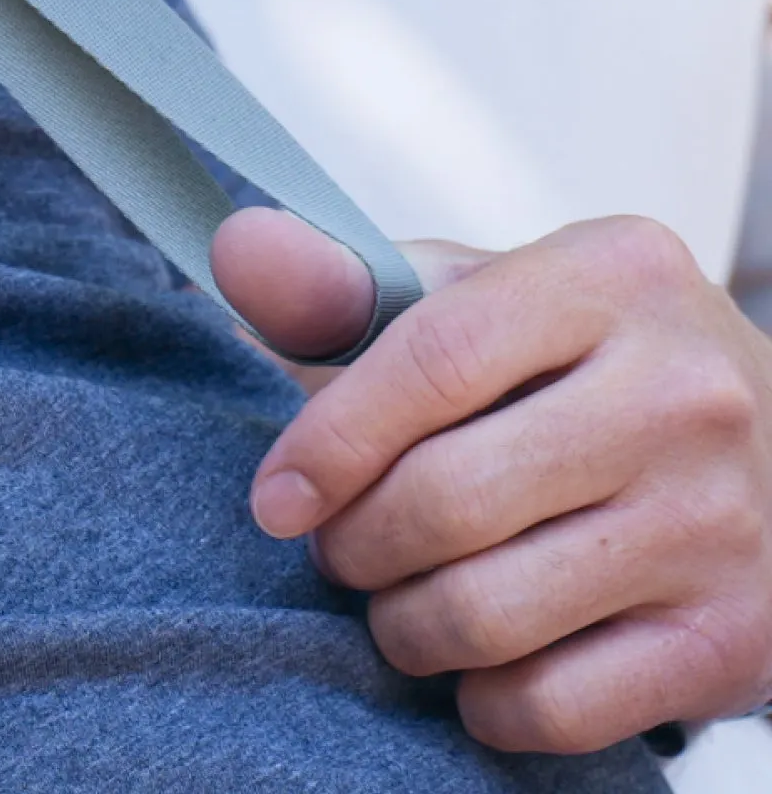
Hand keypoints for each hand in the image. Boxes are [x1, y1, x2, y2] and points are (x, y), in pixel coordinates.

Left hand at [218, 207, 771, 753]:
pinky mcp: (738, 640)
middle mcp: (685, 394)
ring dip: (405, 628)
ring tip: (397, 604)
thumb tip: (238, 254)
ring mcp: (722, 523)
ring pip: (490, 612)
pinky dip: (486, 703)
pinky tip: (479, 666)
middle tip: (340, 550)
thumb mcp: (482, 294)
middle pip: (449, 499)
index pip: (431, 361)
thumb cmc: (585, 366)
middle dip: (356, 544)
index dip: (328, 442)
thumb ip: (348, 282)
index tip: (274, 497)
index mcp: (614, 276)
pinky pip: (559, 705)